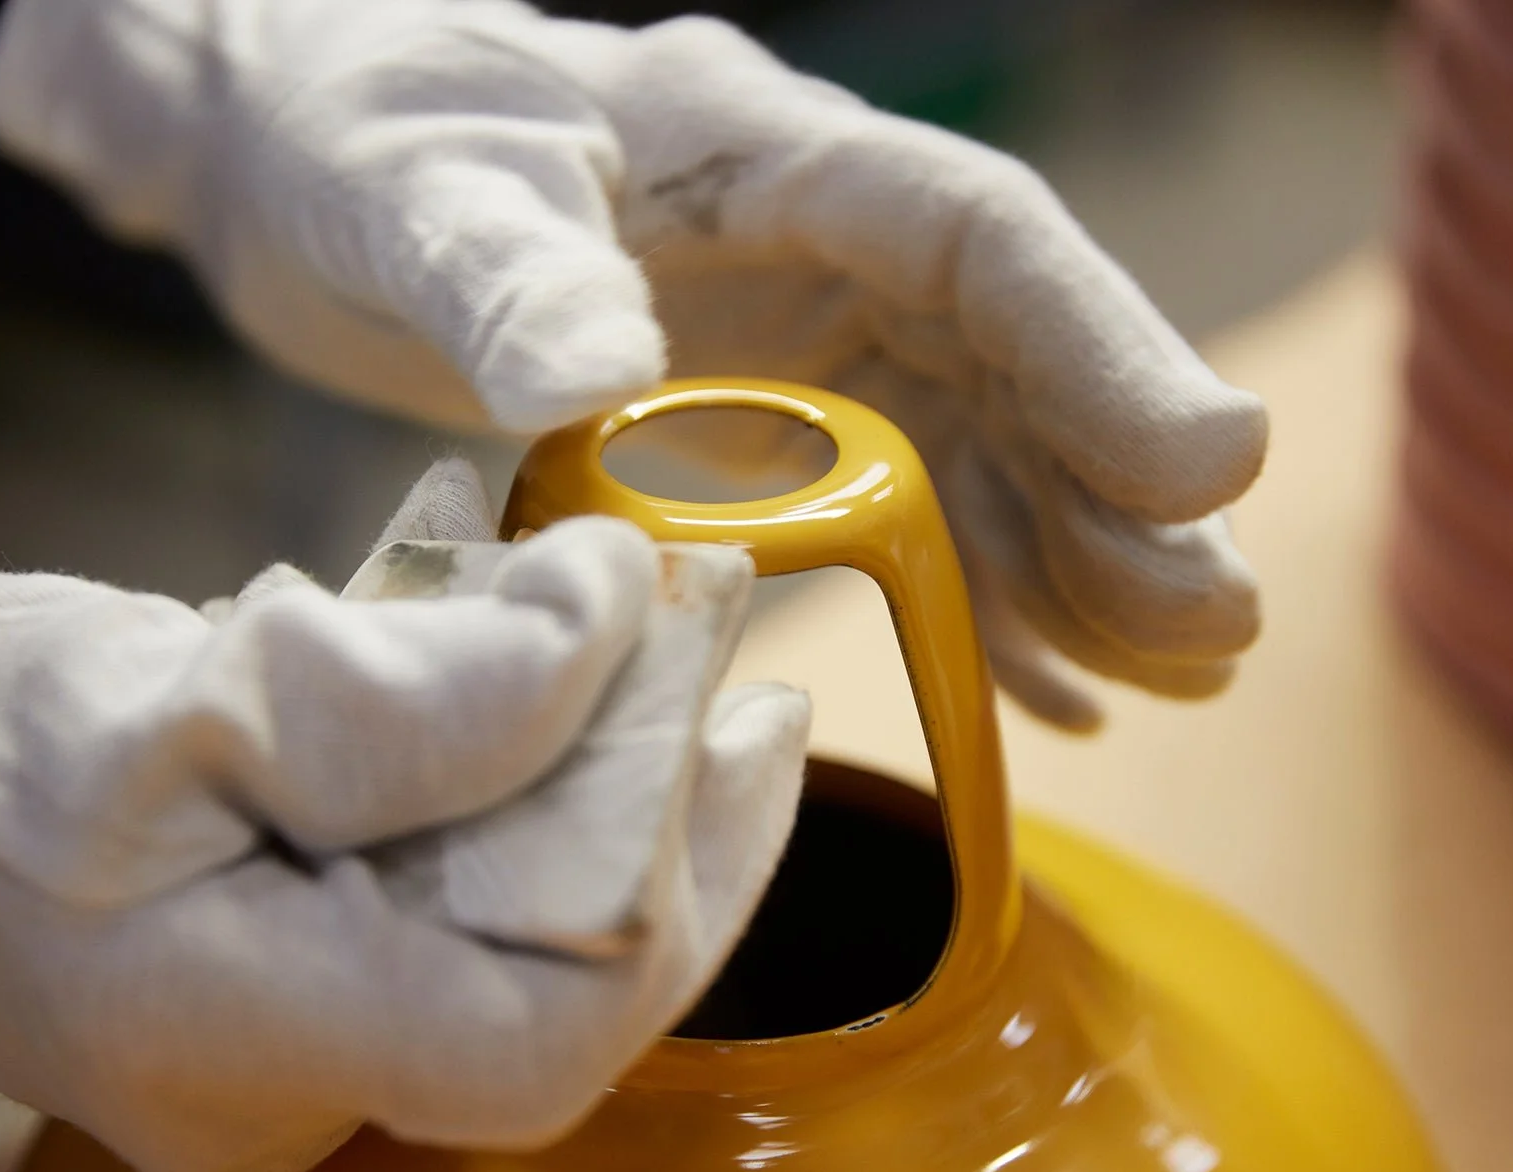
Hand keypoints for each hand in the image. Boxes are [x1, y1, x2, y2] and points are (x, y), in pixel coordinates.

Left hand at [0, 0, 1267, 729]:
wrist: (300, 158)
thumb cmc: (360, 140)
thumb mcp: (418, 194)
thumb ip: (509, 276)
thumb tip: (605, 374)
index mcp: (764, 150)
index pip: (976, 233)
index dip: (1103, 345)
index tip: (1208, 467)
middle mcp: (819, 243)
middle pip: (1018, 361)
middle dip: (1124, 495)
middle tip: (1212, 634)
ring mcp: (801, 338)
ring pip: (987, 450)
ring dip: (1081, 568)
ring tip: (1169, 684)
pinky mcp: (761, 422)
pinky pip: (906, 511)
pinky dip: (979, 599)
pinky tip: (1047, 690)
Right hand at [0, 465, 807, 1171]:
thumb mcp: (180, 684)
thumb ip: (411, 694)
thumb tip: (611, 632)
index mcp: (228, 1040)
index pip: (544, 1039)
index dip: (676, 881)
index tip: (728, 702)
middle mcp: (280, 1099)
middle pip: (559, 979)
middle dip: (665, 798)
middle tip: (711, 621)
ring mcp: (297, 1070)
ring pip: (524, 938)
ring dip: (608, 776)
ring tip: (657, 621)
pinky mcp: (306, 1008)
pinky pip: (466, 913)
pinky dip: (525, 790)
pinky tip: (552, 672)